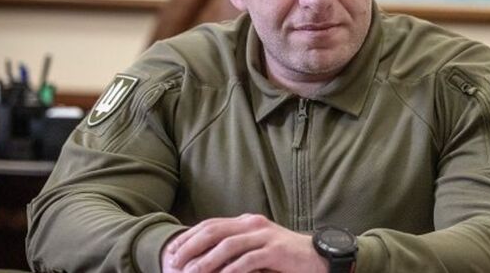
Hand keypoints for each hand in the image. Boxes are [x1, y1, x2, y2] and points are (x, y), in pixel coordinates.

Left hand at [161, 214, 328, 272]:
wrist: (318, 257)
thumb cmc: (284, 257)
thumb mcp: (257, 248)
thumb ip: (236, 248)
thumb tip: (205, 259)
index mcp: (246, 222)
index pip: (210, 225)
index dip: (188, 237)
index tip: (171, 253)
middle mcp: (253, 224)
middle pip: (214, 231)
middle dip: (191, 247)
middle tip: (175, 263)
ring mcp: (265, 236)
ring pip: (228, 245)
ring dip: (207, 261)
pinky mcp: (276, 251)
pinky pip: (248, 260)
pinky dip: (231, 270)